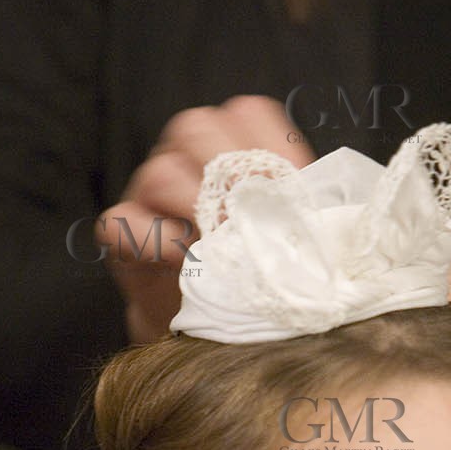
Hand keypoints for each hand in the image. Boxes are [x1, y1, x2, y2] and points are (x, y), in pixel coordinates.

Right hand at [98, 95, 315, 342]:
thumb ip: (308, 214)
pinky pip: (121, 219)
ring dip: (191, 208)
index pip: (246, 114)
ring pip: (160, 172)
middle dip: (226, 176)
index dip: (266, 147)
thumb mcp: (300, 242)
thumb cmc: (272, 282)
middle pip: (195, 130)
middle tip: (249, 221)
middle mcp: (193, 160)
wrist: (227, 335)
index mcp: (243, 151)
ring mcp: (152, 193)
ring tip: (218, 247)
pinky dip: (151, 238)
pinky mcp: (124, 234)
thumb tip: (329, 214)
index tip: (289, 191)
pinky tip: (180, 261)